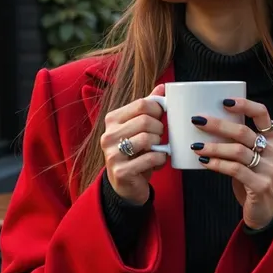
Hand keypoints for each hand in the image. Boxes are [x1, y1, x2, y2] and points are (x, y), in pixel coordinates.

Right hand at [101, 84, 166, 203]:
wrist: (125, 185)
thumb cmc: (135, 152)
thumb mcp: (140, 127)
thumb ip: (149, 106)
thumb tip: (163, 87)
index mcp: (112, 120)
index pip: (142, 104)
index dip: (158, 110)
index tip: (161, 118)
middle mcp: (108, 135)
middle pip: (145, 121)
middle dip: (159, 129)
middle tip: (160, 137)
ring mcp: (112, 154)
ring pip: (148, 139)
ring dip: (160, 145)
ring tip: (157, 149)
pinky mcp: (121, 172)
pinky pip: (151, 158)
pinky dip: (161, 159)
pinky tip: (158, 161)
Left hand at [191, 99, 272, 229]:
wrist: (268, 212)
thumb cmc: (255, 179)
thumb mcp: (253, 157)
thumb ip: (240, 142)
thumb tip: (208, 125)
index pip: (262, 114)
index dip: (244, 104)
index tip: (224, 101)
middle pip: (244, 132)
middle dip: (218, 125)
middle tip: (197, 120)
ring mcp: (270, 169)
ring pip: (238, 151)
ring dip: (213, 147)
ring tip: (196, 146)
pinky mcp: (261, 185)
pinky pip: (235, 170)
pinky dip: (217, 164)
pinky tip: (204, 162)